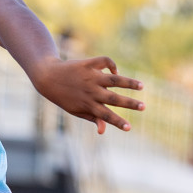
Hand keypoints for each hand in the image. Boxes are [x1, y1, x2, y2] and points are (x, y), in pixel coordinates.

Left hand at [29, 57, 143, 134]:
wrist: (48, 78)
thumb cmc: (64, 97)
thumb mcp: (76, 110)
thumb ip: (92, 118)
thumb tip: (103, 131)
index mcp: (88, 105)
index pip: (106, 116)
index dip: (117, 122)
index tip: (129, 128)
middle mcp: (90, 91)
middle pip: (113, 99)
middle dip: (129, 104)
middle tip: (143, 107)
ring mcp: (90, 77)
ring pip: (113, 79)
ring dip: (129, 82)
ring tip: (142, 86)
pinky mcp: (88, 64)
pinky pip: (105, 62)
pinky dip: (112, 65)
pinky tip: (115, 71)